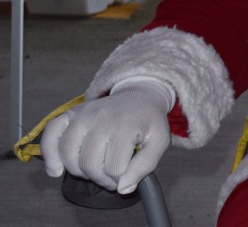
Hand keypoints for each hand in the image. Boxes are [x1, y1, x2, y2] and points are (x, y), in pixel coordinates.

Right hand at [41, 78, 174, 194]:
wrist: (140, 96)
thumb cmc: (148, 122)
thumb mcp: (159, 142)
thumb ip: (145, 167)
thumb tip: (123, 188)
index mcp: (125, 125)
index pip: (114, 168)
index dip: (120, 180)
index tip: (126, 176)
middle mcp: (101, 118)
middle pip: (89, 164)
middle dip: (100, 178)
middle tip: (111, 176)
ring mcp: (83, 114)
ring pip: (68, 154)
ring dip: (79, 171)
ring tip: (94, 170)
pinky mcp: (70, 113)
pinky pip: (51, 134)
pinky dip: (49, 154)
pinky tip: (56, 170)